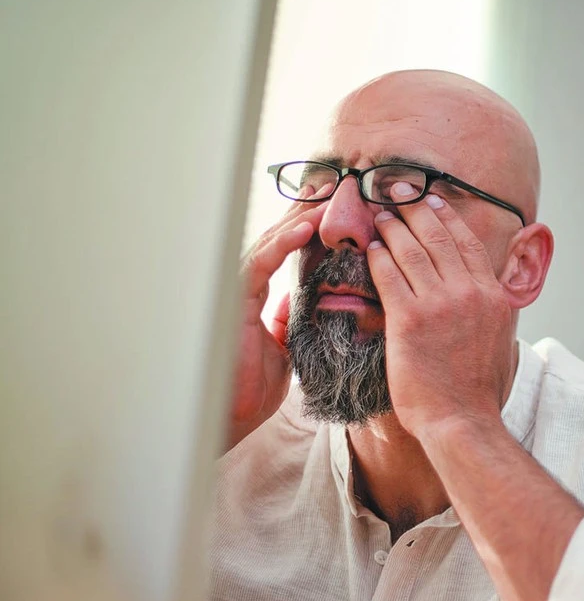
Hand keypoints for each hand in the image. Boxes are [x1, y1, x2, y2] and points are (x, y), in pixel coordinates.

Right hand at [226, 186, 330, 449]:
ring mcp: (236, 290)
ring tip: (327, 196)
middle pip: (276, 237)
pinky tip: (306, 226)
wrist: (232, 415)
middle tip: (335, 185)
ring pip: (268, 241)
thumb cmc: (251, 386)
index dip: (306, 225)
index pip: (283, 250)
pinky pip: (260, 263)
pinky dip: (283, 242)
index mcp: (257, 294)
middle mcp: (245, 286)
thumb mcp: (282, 348)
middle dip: (305, 209)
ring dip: (299, 217)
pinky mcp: (233, 300)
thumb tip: (292, 299)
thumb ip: (284, 321)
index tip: (335, 205)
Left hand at [366, 190, 514, 437]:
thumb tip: (484, 297)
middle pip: (438, 238)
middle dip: (415, 209)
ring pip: (412, 251)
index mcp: (491, 297)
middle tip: (398, 192)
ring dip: (392, 228)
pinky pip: (389, 276)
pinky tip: (369, 249)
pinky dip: (378, 258)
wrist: (462, 420)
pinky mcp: (410, 320)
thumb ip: (488, 311)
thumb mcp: (498, 341)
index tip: (432, 201)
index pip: (467, 244)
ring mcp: (440, 304)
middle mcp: (469, 293)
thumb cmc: (476, 391)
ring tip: (379, 215)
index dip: (447, 218)